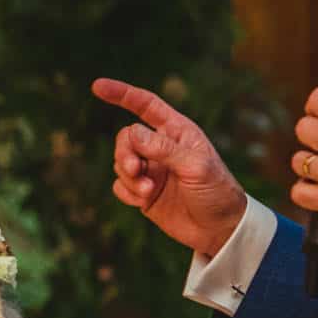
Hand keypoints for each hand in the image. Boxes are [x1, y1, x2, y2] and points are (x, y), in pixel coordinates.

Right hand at [92, 77, 248, 257]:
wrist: (220, 230)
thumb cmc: (217, 192)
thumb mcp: (195, 166)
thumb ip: (163, 148)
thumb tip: (131, 132)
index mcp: (177, 132)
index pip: (145, 105)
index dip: (122, 94)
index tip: (97, 87)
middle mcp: (161, 147)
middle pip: (126, 138)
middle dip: (125, 153)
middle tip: (136, 170)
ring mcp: (151, 170)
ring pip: (120, 162)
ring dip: (129, 178)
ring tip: (148, 192)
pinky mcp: (143, 192)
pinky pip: (119, 186)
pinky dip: (127, 193)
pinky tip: (144, 201)